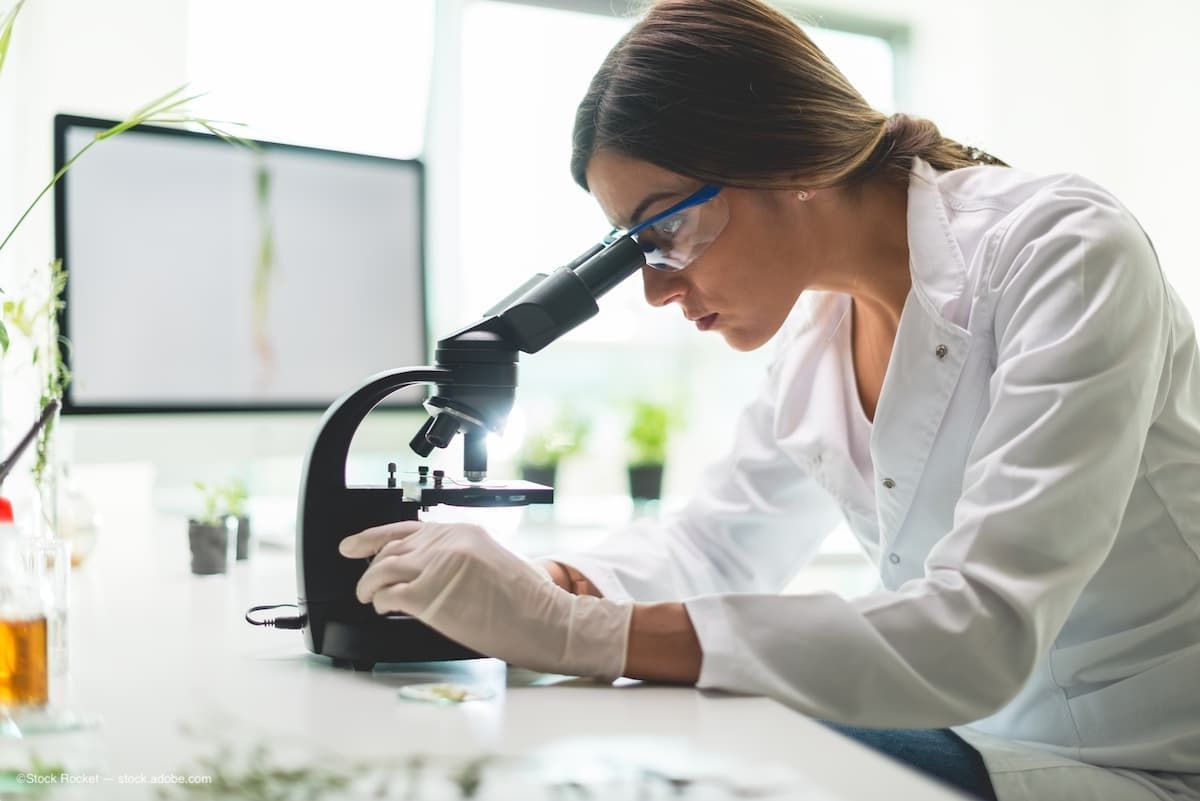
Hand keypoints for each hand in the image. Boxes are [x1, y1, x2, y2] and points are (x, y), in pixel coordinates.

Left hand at [339, 521, 631, 679]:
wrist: (545, 620)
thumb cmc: (525, 601)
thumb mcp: (490, 561)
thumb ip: (455, 558)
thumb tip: (422, 569)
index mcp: (463, 531)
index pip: (406, 528)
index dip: (373, 537)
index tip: (353, 545)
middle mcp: (448, 542)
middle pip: (391, 548)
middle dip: (373, 567)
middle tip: (366, 585)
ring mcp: (437, 566)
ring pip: (382, 569)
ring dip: (369, 586)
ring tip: (368, 598)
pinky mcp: (430, 594)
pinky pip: (389, 595)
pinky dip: (381, 603)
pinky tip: (385, 610)